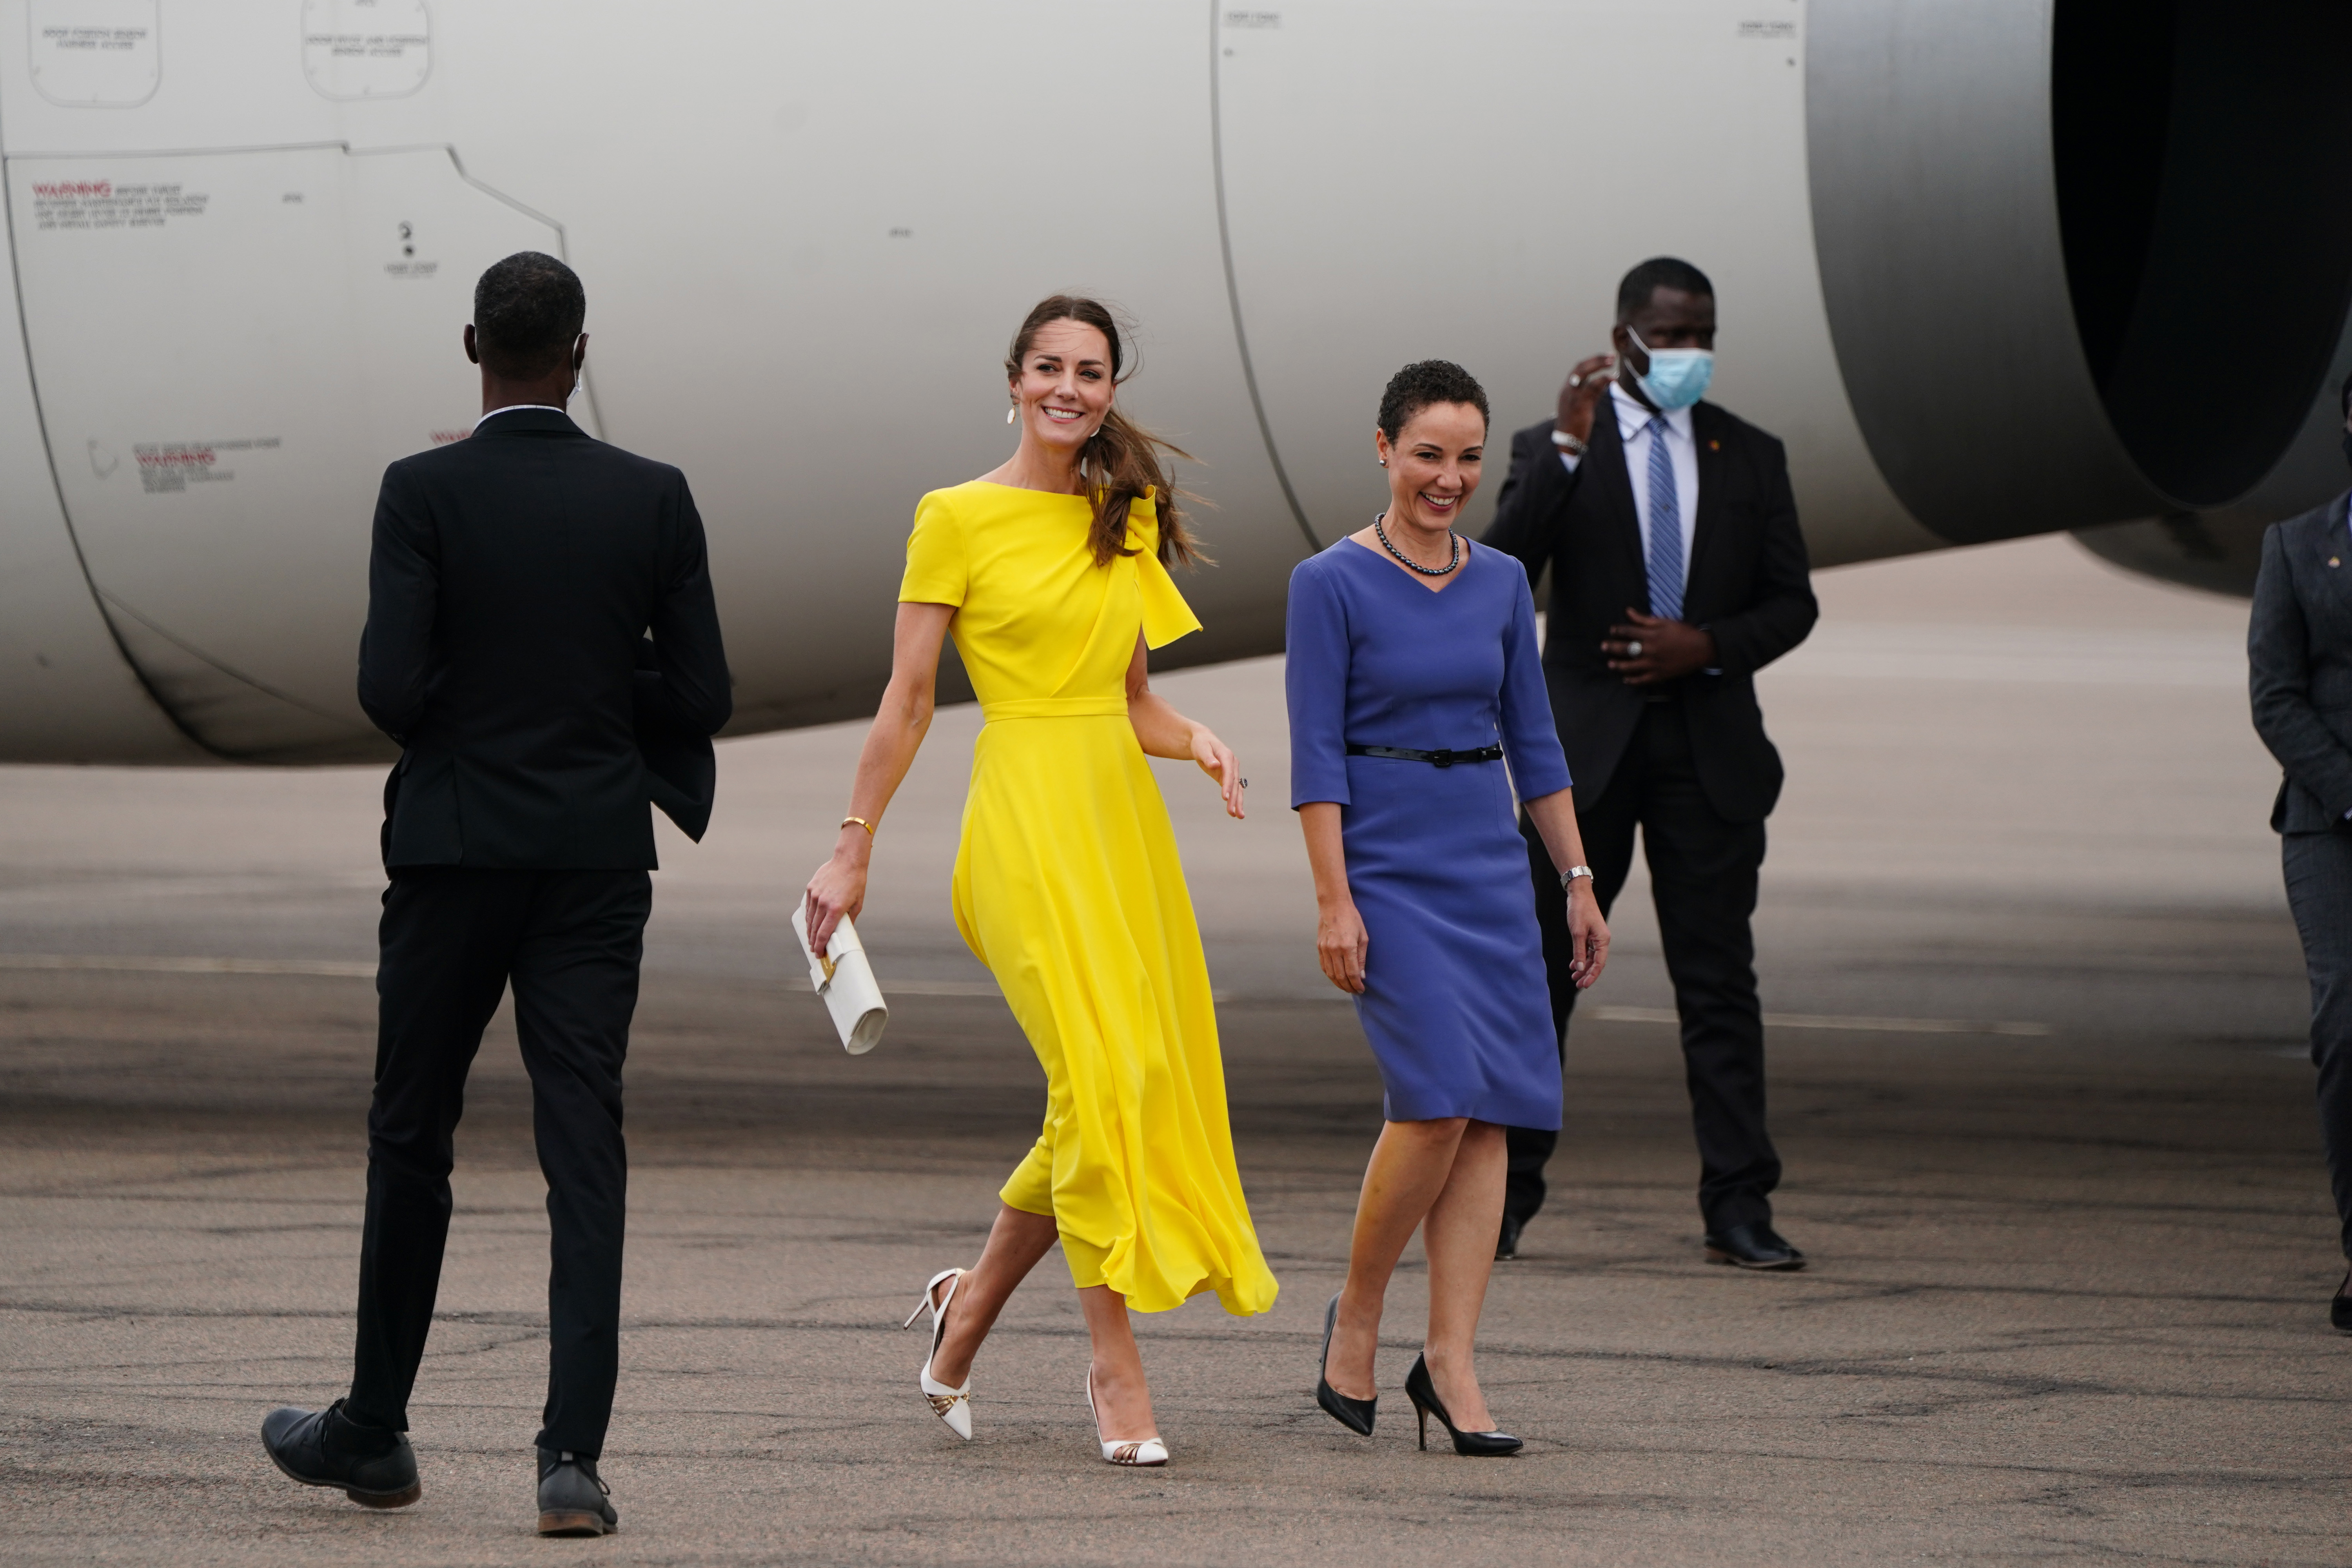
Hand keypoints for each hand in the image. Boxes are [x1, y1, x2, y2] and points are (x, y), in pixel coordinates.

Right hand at [802, 831, 870, 954]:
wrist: (848, 861)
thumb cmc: (856, 882)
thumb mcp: (858, 903)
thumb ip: (850, 919)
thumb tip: (846, 932)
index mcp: (835, 909)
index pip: (823, 933)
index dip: (819, 946)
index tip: (818, 954)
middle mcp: (823, 903)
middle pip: (814, 928)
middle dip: (813, 941)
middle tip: (814, 949)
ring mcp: (815, 895)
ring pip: (809, 918)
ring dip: (809, 930)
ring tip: (811, 939)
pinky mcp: (810, 888)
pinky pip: (808, 907)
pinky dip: (809, 916)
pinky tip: (810, 922)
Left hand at [1190, 724, 1245, 819]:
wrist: (1202, 741)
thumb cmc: (1200, 743)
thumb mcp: (1201, 748)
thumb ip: (1208, 757)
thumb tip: (1215, 765)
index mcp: (1227, 756)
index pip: (1229, 773)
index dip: (1228, 785)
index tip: (1225, 797)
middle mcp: (1232, 764)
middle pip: (1235, 783)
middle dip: (1234, 799)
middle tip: (1232, 813)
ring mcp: (1232, 771)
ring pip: (1236, 789)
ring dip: (1237, 802)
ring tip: (1239, 816)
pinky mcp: (1228, 777)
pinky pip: (1233, 790)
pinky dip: (1234, 800)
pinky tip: (1235, 812)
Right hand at [1317, 898, 1368, 993]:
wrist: (1334, 905)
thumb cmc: (1352, 919)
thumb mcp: (1363, 937)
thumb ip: (1362, 957)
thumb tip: (1361, 975)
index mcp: (1347, 947)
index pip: (1352, 973)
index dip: (1357, 984)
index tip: (1361, 989)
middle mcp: (1334, 949)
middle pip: (1340, 976)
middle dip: (1348, 987)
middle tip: (1355, 991)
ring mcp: (1325, 949)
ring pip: (1330, 974)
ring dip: (1339, 984)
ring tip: (1346, 987)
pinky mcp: (1319, 947)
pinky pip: (1324, 966)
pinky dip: (1330, 975)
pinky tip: (1336, 978)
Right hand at [1553, 352, 1616, 446]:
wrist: (1566, 440)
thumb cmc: (1575, 423)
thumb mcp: (1583, 404)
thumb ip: (1593, 392)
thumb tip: (1606, 380)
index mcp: (1567, 389)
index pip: (1578, 369)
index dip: (1592, 361)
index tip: (1606, 357)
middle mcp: (1568, 390)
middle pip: (1580, 368)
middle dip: (1595, 360)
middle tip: (1611, 356)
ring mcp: (1573, 396)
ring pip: (1583, 374)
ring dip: (1598, 365)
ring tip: (1612, 362)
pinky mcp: (1580, 405)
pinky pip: (1591, 388)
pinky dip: (1602, 380)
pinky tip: (1612, 378)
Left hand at [1565, 881, 1608, 987]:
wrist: (1579, 893)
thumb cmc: (1579, 910)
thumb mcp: (1577, 933)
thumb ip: (1578, 952)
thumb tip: (1580, 969)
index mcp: (1603, 940)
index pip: (1599, 963)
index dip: (1592, 975)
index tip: (1584, 985)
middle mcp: (1602, 940)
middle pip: (1596, 962)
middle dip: (1587, 974)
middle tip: (1577, 985)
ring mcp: (1596, 938)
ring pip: (1591, 958)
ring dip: (1583, 968)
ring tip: (1574, 978)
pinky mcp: (1590, 935)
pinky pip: (1587, 951)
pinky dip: (1581, 958)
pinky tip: (1573, 966)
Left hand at [1603, 608, 1715, 684]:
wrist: (1702, 648)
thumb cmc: (1684, 632)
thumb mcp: (1665, 622)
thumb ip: (1644, 619)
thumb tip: (1627, 611)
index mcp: (1651, 635)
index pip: (1628, 632)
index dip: (1617, 631)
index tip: (1612, 630)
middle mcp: (1650, 650)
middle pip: (1626, 649)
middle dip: (1612, 647)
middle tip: (1603, 647)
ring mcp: (1654, 664)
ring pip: (1631, 666)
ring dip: (1618, 665)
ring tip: (1610, 664)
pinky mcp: (1660, 675)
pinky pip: (1642, 680)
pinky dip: (1633, 680)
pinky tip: (1626, 679)